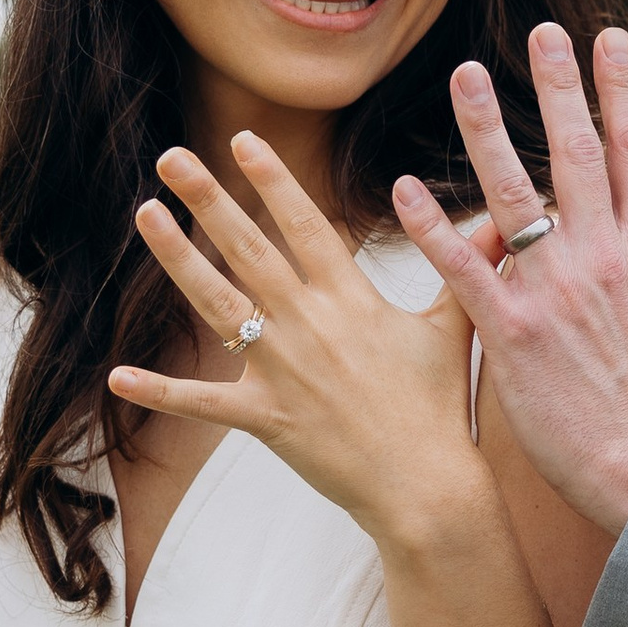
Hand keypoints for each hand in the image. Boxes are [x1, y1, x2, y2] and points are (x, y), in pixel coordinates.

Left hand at [108, 135, 483, 542]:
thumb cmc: (442, 408)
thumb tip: (509, 223)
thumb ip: (468, 268)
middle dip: (208, 198)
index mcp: (350, 298)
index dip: (272, 179)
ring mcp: (282, 370)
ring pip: (217, 303)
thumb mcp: (458, 328)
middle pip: (248, 248)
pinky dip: (159, 391)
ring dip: (177, 258)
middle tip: (171, 157)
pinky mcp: (265, 417)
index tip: (243, 140)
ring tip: (146, 215)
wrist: (427, 486)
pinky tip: (118, 376)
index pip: (303, 223)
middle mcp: (309, 324)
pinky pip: (202, 401)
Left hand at [391, 25, 627, 534]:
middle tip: (538, 32)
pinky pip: (464, 269)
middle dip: (557, 86)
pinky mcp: (511, 333)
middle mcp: (601, 258)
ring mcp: (553, 292)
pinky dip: (432, 228)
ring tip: (465, 75)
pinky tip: (403, 188)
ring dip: (486, 130)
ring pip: (512, 193)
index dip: (618, 90)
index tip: (606, 41)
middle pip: (573, 152)